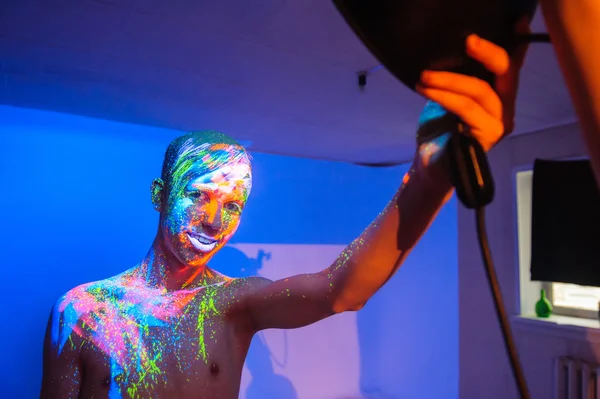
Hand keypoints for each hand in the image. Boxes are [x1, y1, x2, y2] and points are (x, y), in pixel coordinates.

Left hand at [415, 17, 530, 152]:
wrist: (429, 166)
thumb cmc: (438, 130)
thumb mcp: (445, 96)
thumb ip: (457, 77)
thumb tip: (447, 51)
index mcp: (497, 95)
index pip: (510, 66)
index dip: (515, 44)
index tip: (517, 21)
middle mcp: (505, 107)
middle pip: (506, 73)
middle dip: (488, 52)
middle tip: (468, 41)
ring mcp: (499, 123)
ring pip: (480, 90)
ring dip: (448, 80)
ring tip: (424, 76)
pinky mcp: (488, 136)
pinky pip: (466, 108)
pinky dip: (444, 95)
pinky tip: (426, 89)